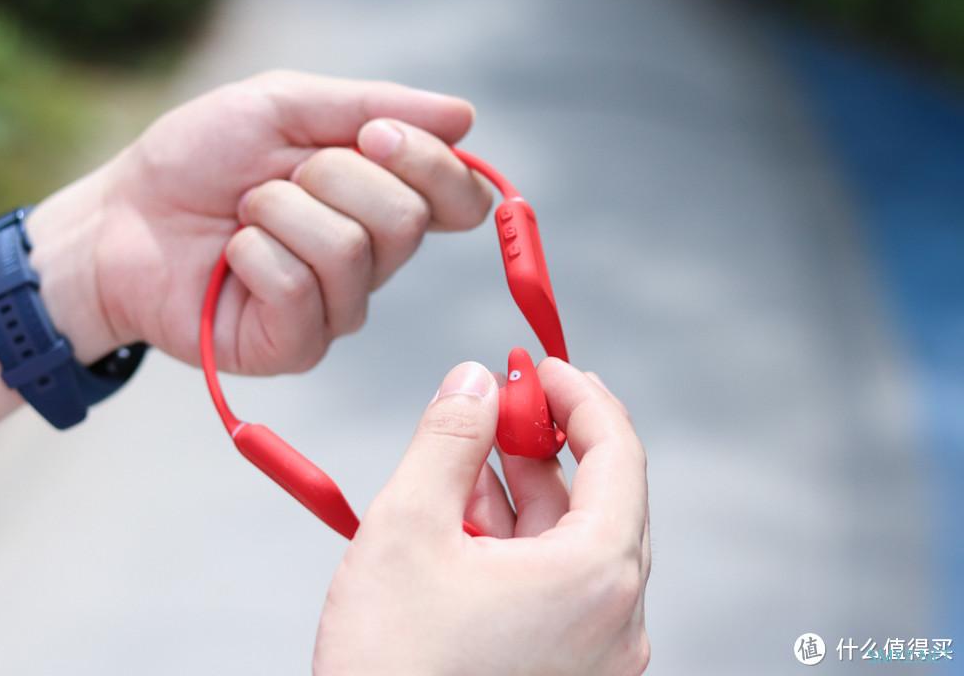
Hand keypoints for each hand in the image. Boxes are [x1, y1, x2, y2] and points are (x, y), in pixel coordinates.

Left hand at [24, 70, 491, 369]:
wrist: (121, 218)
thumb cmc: (198, 160)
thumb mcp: (281, 106)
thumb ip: (371, 106)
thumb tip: (465, 117)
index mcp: (382, 199)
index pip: (461, 198)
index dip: (432, 164)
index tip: (374, 134)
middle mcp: (374, 259)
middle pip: (406, 219)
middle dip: (329, 177)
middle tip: (275, 177)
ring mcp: (338, 308)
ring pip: (349, 250)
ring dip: (278, 211)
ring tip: (243, 216)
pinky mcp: (296, 346)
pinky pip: (298, 290)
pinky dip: (251, 255)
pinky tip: (229, 258)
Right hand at [313, 359, 650, 675]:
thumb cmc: (391, 669)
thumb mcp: (408, 529)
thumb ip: (447, 440)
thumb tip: (472, 382)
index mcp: (596, 577)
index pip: (619, 453)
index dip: (578, 395)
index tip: (537, 364)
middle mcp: (614, 620)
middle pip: (600, 497)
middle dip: (547, 441)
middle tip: (498, 400)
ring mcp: (596, 657)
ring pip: (571, 543)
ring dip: (524, 491)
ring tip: (466, 455)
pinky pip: (556, 588)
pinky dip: (518, 544)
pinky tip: (467, 516)